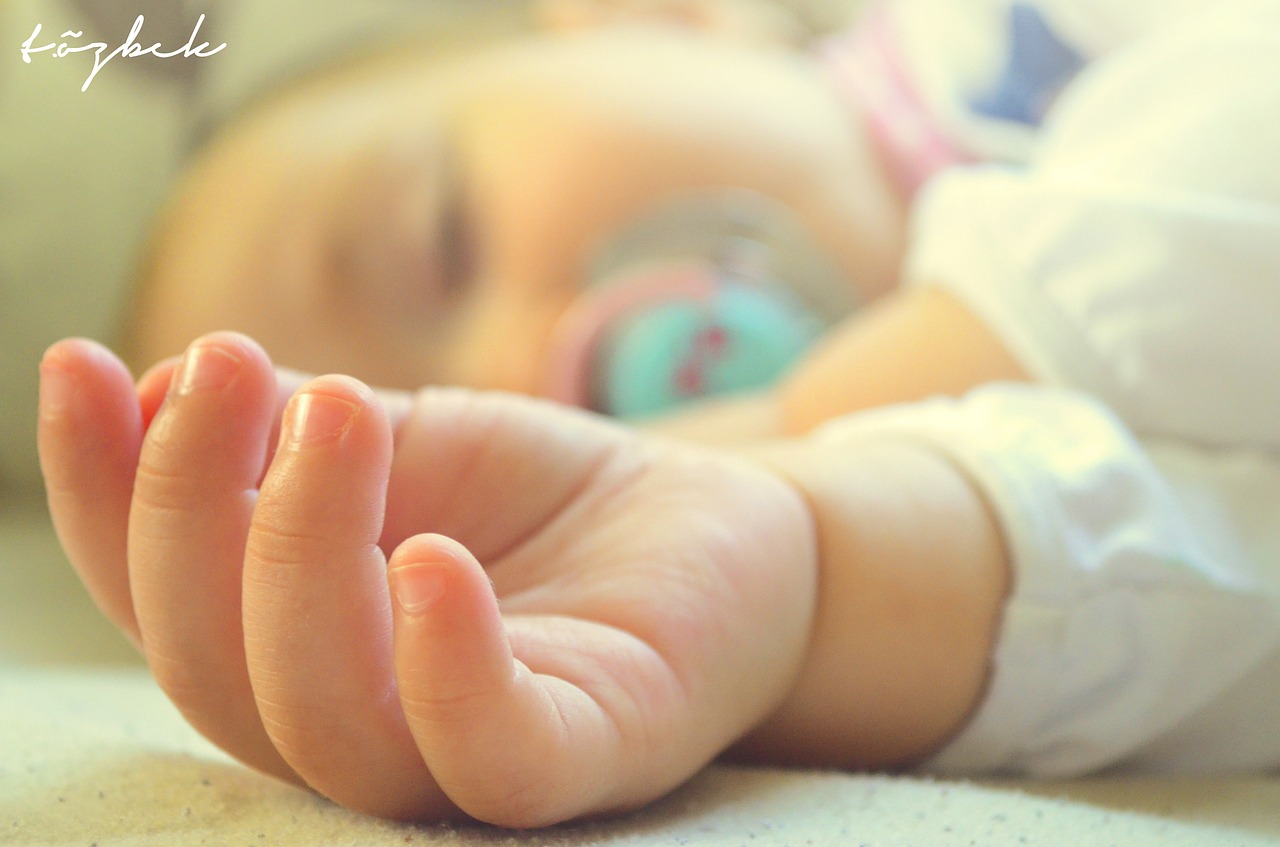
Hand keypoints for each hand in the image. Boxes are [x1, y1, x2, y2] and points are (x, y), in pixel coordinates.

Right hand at [38, 332, 815, 826]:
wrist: (722, 526)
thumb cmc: (549, 498)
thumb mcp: (413, 442)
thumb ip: (292, 438)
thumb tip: (151, 388)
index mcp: (298, 647)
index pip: (163, 598)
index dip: (102, 494)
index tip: (77, 366)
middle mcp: (361, 720)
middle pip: (217, 671)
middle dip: (196, 511)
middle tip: (233, 365)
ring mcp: (467, 754)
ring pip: (323, 718)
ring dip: (297, 554)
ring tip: (331, 414)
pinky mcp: (584, 755)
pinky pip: (491, 754)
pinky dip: (444, 667)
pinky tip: (429, 559)